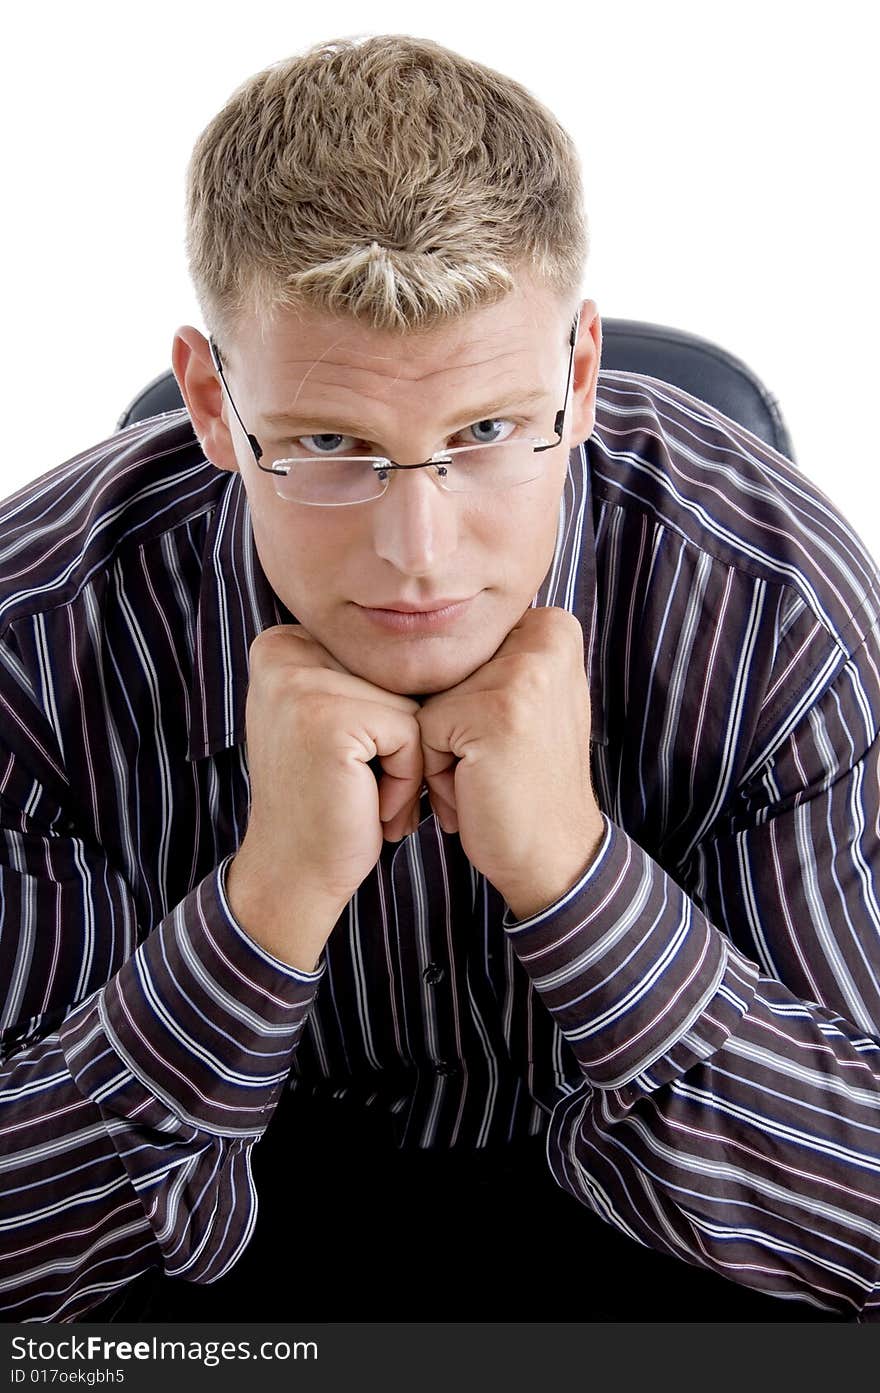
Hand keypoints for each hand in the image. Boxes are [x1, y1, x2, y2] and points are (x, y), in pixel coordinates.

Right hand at [227, 625, 423, 969]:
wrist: (295, 873)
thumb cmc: (329, 799)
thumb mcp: (335, 715)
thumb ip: (360, 670)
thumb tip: (437, 625)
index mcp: (280, 642)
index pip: (382, 659)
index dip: (384, 716)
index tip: (346, 757)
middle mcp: (281, 651)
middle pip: (397, 678)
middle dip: (396, 740)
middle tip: (353, 783)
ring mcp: (300, 683)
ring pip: (410, 706)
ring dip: (404, 762)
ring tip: (361, 794)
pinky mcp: (329, 719)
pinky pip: (412, 734)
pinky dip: (405, 779)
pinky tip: (367, 804)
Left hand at [416, 607, 604, 919]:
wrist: (555, 855)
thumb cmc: (524, 781)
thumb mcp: (523, 699)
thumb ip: (487, 656)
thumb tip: (408, 617)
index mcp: (552, 626)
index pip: (457, 646)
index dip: (463, 700)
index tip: (505, 737)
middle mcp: (545, 638)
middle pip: (441, 672)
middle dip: (450, 726)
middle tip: (495, 764)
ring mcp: (523, 674)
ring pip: (428, 701)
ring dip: (440, 750)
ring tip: (485, 777)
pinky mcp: (495, 714)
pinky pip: (424, 732)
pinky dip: (436, 773)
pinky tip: (478, 791)